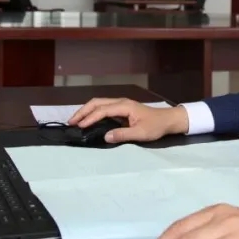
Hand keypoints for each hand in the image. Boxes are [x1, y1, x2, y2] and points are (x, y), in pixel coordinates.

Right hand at [67, 97, 188, 143]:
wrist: (168, 120)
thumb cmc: (156, 126)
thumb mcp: (141, 134)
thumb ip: (123, 135)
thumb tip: (105, 137)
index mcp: (125, 106)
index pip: (102, 110)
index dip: (90, 118)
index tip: (80, 126)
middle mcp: (120, 102)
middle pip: (97, 102)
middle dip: (83, 111)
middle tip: (71, 122)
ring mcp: (121, 104)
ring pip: (99, 103)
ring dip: (86, 111)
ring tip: (76, 121)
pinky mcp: (121, 109)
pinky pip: (103, 108)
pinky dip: (93, 112)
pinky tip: (88, 120)